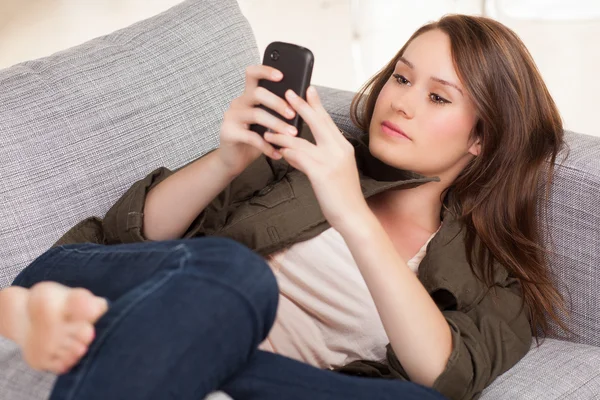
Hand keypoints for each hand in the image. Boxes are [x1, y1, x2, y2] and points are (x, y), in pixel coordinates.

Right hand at [217, 65, 299, 175]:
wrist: (233, 159)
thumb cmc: (253, 138)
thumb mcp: (267, 122)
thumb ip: (278, 111)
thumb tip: (302, 105)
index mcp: (248, 96)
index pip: (253, 74)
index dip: (266, 71)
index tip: (281, 76)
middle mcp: (238, 103)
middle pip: (257, 93)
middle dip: (278, 103)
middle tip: (292, 114)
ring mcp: (231, 117)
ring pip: (257, 114)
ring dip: (277, 125)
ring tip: (291, 135)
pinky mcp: (229, 132)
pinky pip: (252, 137)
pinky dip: (268, 146)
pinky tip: (278, 152)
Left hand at [262, 86, 368, 230]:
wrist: (353, 215)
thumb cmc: (342, 196)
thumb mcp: (330, 172)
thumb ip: (312, 159)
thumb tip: (292, 151)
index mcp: (343, 147)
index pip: (327, 120)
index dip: (316, 104)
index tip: (308, 89)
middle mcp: (339, 150)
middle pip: (317, 121)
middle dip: (301, 106)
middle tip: (288, 92)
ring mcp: (331, 161)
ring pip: (302, 140)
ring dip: (282, 134)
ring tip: (268, 130)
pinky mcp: (321, 173)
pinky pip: (299, 157)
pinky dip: (287, 152)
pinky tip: (277, 150)